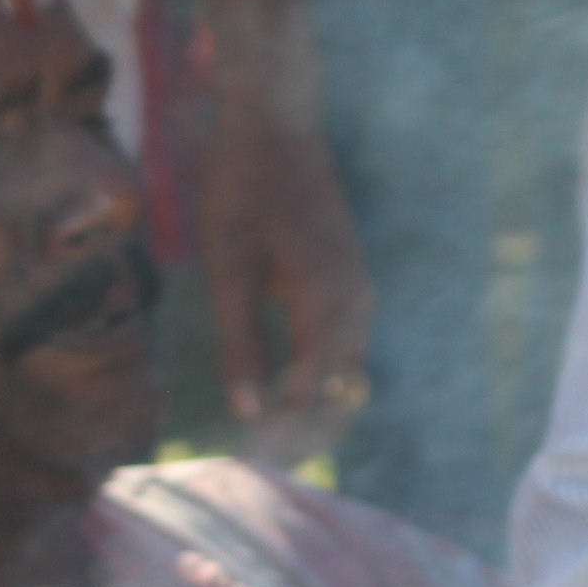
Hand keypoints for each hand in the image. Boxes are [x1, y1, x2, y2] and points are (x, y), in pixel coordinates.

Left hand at [190, 0, 373, 468]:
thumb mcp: (227, 266)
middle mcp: (356, 305)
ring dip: (314, 411)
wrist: (279, 122)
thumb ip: (241, 342)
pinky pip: (346, 350)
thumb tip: (248, 414)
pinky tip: (284, 391)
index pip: (314, 397)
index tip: (244, 462)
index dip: (281, 436)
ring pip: (348, 376)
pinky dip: (320, 379)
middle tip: (257, 464)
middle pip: (342, 396)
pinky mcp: (351, 283)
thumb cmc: (244, 187)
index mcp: (328, 305)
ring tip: (268, 439)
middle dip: (303, 435)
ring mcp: (360, 293)